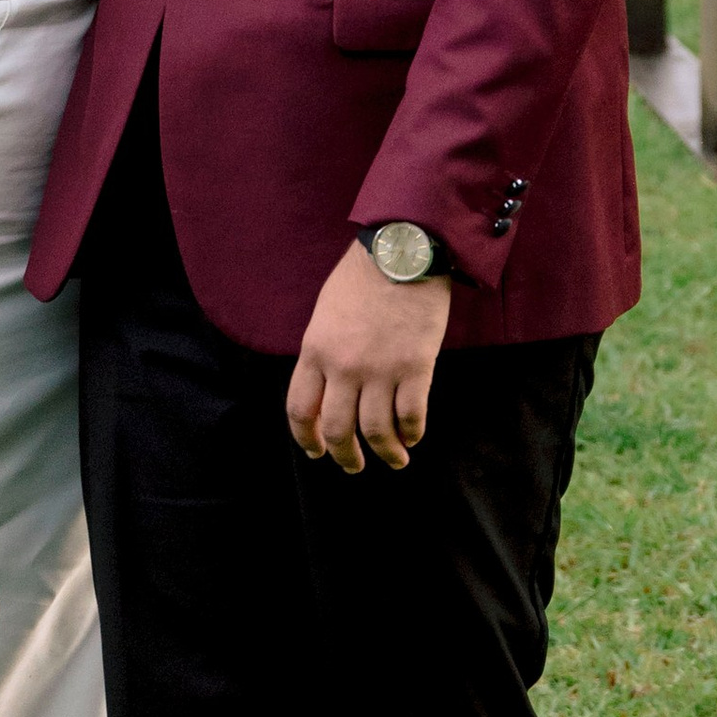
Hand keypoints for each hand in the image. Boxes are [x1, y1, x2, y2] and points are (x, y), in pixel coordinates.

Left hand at [285, 242, 451, 472]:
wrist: (402, 250)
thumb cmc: (362, 276)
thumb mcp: (326, 313)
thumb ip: (323, 352)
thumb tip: (329, 389)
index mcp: (315, 351)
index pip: (300, 410)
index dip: (307, 438)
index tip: (317, 452)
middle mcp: (343, 367)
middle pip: (338, 430)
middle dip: (346, 457)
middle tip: (355, 466)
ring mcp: (381, 369)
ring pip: (376, 431)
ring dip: (386, 453)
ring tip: (395, 460)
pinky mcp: (416, 367)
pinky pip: (411, 415)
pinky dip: (412, 432)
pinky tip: (413, 436)